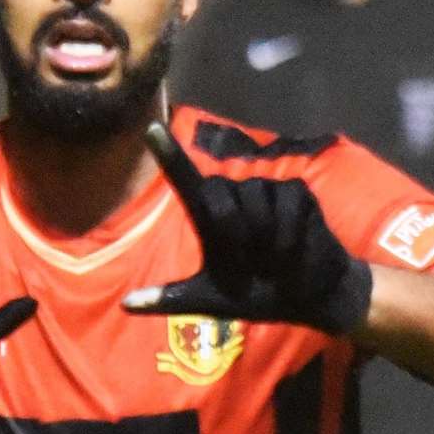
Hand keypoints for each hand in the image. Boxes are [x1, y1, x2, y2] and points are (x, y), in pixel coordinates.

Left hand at [122, 123, 371, 332]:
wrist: (308, 299)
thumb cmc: (256, 296)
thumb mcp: (208, 301)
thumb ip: (169, 299)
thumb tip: (125, 305)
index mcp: (208, 217)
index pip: (185, 181)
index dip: (169, 155)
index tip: (151, 128)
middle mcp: (234, 195)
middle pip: (217, 195)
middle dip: (231, 235)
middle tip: (248, 264)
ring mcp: (265, 189)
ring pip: (252, 201)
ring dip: (262, 240)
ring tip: (272, 259)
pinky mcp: (296, 191)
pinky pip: (284, 206)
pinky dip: (287, 237)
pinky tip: (293, 251)